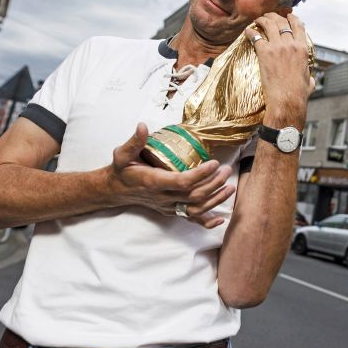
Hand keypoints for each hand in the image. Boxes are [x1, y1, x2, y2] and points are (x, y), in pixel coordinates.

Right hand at [106, 123, 234, 228]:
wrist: (116, 190)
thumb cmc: (122, 170)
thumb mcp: (122, 154)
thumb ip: (134, 142)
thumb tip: (142, 126)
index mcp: (154, 182)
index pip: (182, 181)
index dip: (201, 174)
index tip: (214, 163)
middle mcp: (163, 197)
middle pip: (194, 195)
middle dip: (214, 184)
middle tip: (226, 170)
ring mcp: (168, 206)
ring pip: (196, 209)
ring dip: (215, 200)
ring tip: (230, 187)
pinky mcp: (171, 211)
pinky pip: (190, 220)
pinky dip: (206, 221)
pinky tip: (220, 219)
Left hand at [246, 13, 311, 122]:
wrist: (287, 100)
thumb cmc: (298, 94)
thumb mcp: (309, 82)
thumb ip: (309, 76)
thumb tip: (311, 81)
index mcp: (303, 49)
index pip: (298, 26)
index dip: (292, 18)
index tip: (288, 15)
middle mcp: (291, 45)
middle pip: (282, 22)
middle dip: (275, 16)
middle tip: (269, 16)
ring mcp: (277, 47)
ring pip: (269, 25)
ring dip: (262, 19)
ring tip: (258, 20)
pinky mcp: (264, 53)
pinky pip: (256, 37)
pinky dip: (251, 32)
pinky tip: (247, 32)